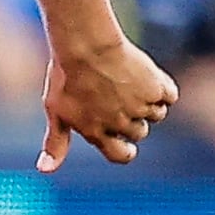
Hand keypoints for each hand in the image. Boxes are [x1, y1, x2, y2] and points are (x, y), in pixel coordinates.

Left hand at [40, 37, 177, 169]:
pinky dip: (163, 87)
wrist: (85, 44)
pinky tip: (147, 75)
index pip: (121, 156)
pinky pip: (170, 95)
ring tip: (129, 81)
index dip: (125, 150)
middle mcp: (121, 124)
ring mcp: (140, 106)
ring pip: (157, 114)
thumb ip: (56, 142)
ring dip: (149, 101)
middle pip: (140, 132)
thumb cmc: (65, 75)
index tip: (125, 140)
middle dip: (134, 118)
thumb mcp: (55, 109)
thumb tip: (45, 170)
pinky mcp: (155, 87)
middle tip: (118, 94)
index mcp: (97, 133)